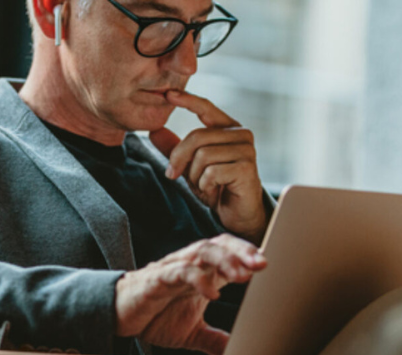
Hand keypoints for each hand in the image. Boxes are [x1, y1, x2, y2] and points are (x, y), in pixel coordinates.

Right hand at [115, 234, 266, 354]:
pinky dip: (197, 279)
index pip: (230, 253)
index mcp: (203, 273)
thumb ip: (216, 340)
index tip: (270, 265)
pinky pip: (179, 272)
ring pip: (202, 251)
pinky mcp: (156, 279)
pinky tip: (212, 292)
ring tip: (243, 274)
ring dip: (225, 260)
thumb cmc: (154, 316)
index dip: (249, 256)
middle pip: (220, 245)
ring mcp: (174, 269)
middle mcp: (190, 265)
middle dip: (243, 252)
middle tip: (263, 264)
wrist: (118, 317)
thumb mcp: (192, 333)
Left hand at [150, 91, 267, 244]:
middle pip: (197, 136)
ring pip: (203, 155)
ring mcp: (246, 150)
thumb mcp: (190, 165)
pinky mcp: (246, 167)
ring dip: (195, 177)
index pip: (206, 107)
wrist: (237, 214)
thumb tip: (154, 131)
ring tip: (204, 186)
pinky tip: (214, 191)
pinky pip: (212, 172)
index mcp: (228, 128)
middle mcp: (241, 134)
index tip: (168, 94)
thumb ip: (175, 148)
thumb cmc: (217, 187)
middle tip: (173, 175)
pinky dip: (205, 186)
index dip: (187, 100)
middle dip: (179, 159)